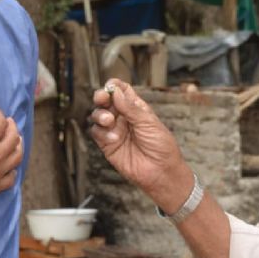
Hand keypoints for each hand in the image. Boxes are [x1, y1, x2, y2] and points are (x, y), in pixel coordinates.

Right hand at [89, 79, 192, 209]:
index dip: (114, 86)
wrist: (160, 172)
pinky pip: (96, 133)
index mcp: (136, 108)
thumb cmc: (161, 147)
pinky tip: (113, 138)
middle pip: (106, 101)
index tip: (110, 85)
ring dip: (100, 115)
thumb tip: (115, 92)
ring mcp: (115, 130)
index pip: (122, 91)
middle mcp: (124, 118)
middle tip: (101, 98)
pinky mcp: (107, 144)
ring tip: (108, 120)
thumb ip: (130, 107)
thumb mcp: (148, 122)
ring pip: (98, 115)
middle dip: (101, 97)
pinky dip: (101, 132)